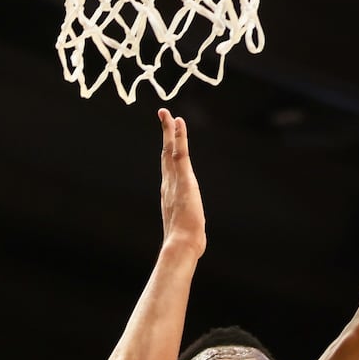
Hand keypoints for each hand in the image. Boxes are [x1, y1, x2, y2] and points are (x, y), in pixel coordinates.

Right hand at [159, 108, 204, 256]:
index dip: (167, 152)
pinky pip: (180, 152)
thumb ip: (188, 230)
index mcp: (169, 195)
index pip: (168, 169)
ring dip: (169, 130)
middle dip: (165, 134)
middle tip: (163, 116)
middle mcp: (168, 185)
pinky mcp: (184, 179)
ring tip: (167, 113)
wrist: (181, 245)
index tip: (167, 140)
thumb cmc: (184, 244)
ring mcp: (174, 181)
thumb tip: (195, 245)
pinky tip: (179, 122)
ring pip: (170, 149)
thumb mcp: (186, 233)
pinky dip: (179, 136)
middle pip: (165, 154)